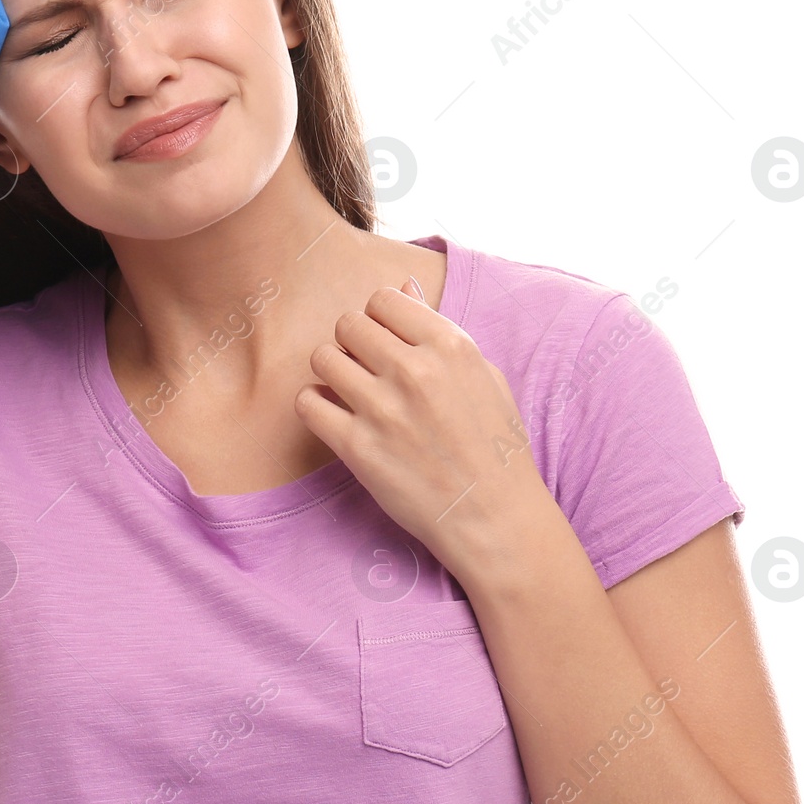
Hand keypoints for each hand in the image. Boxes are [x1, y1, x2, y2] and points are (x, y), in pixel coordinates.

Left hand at [294, 281, 549, 573]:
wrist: (494, 517)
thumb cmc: (495, 447)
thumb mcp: (484, 376)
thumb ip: (438, 330)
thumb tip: (402, 287)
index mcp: (450, 345)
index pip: (383, 299)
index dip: (379, 319)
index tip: (386, 342)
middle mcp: (414, 370)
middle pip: (348, 324)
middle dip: (353, 343)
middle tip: (368, 371)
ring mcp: (382, 408)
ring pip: (323, 358)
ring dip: (332, 373)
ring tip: (351, 394)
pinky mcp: (356, 447)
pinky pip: (308, 403)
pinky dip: (316, 407)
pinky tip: (337, 418)